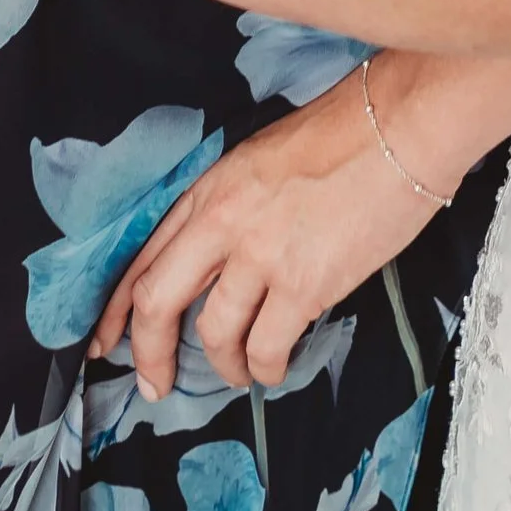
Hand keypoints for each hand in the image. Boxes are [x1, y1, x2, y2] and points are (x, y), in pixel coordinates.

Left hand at [88, 64, 440, 402]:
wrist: (403, 126)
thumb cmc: (346, 134)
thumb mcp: (262, 159)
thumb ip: (231, 206)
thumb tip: (220, 258)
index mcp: (210, 188)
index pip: (144, 257)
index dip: (118, 308)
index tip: (107, 340)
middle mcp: (223, 221)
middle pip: (156, 301)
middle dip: (147, 353)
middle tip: (154, 385)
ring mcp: (261, 253)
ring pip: (213, 333)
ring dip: (223, 365)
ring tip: (240, 373)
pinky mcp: (304, 282)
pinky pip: (267, 345)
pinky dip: (266, 367)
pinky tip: (275, 367)